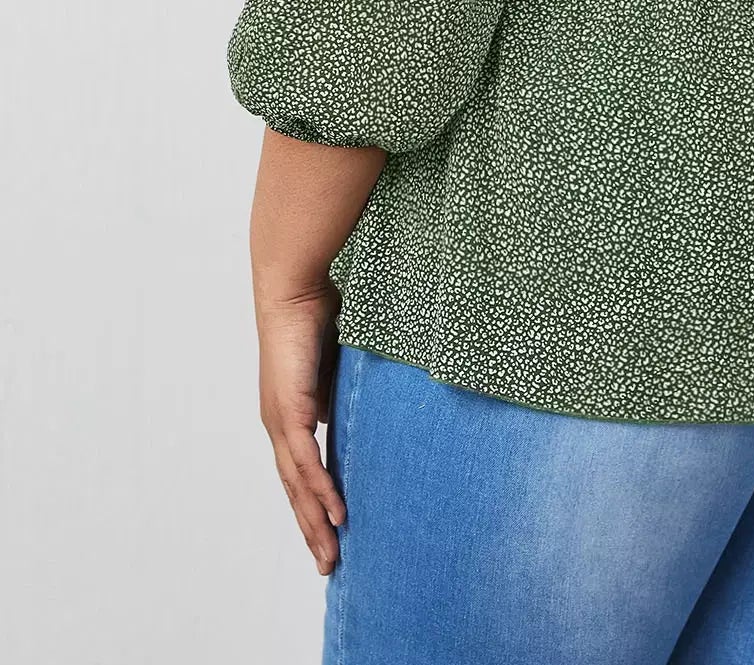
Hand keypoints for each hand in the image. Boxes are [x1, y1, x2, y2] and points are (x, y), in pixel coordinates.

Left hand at [254, 277, 346, 573]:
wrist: (293, 289)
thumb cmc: (317, 315)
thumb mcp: (340, 365)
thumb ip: (346, 392)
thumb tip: (370, 409)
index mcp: (290, 416)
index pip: (301, 473)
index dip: (314, 505)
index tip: (332, 535)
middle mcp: (280, 426)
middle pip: (295, 491)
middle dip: (312, 530)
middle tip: (329, 566)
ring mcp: (281, 421)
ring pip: (298, 486)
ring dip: (314, 523)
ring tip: (332, 555)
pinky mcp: (290, 411)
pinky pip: (306, 461)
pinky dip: (320, 491)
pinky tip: (334, 515)